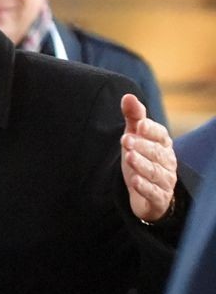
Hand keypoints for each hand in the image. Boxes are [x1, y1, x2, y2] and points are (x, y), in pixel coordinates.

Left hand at [120, 94, 176, 222]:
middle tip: (126, 140)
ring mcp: (165, 180)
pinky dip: (144, 186)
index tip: (138, 124)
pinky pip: (153, 192)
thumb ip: (133, 117)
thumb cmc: (141, 157)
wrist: (145, 191)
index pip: (160, 134)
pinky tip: (134, 181)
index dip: (150, 130)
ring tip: (129, 157)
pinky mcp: (158, 198)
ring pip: (154, 172)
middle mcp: (167, 161)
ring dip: (142, 164)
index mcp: (163, 144)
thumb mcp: (135, 136)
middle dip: (142, 146)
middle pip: (156, 153)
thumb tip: (128, 96)